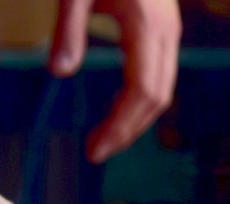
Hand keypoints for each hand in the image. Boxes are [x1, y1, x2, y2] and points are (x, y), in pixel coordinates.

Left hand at [49, 0, 180, 162]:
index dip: (121, 127)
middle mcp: (166, 31)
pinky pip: (158, 73)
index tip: (94, 150)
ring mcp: (168, 29)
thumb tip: (60, 74)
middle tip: (95, 153)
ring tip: (104, 138)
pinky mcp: (162, 26)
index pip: (142, 92)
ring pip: (162, 87)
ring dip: (135, 119)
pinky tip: (115, 109)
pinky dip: (139, 99)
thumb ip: (68, 30)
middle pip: (157, 97)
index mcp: (147, 25)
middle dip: (128, 130)